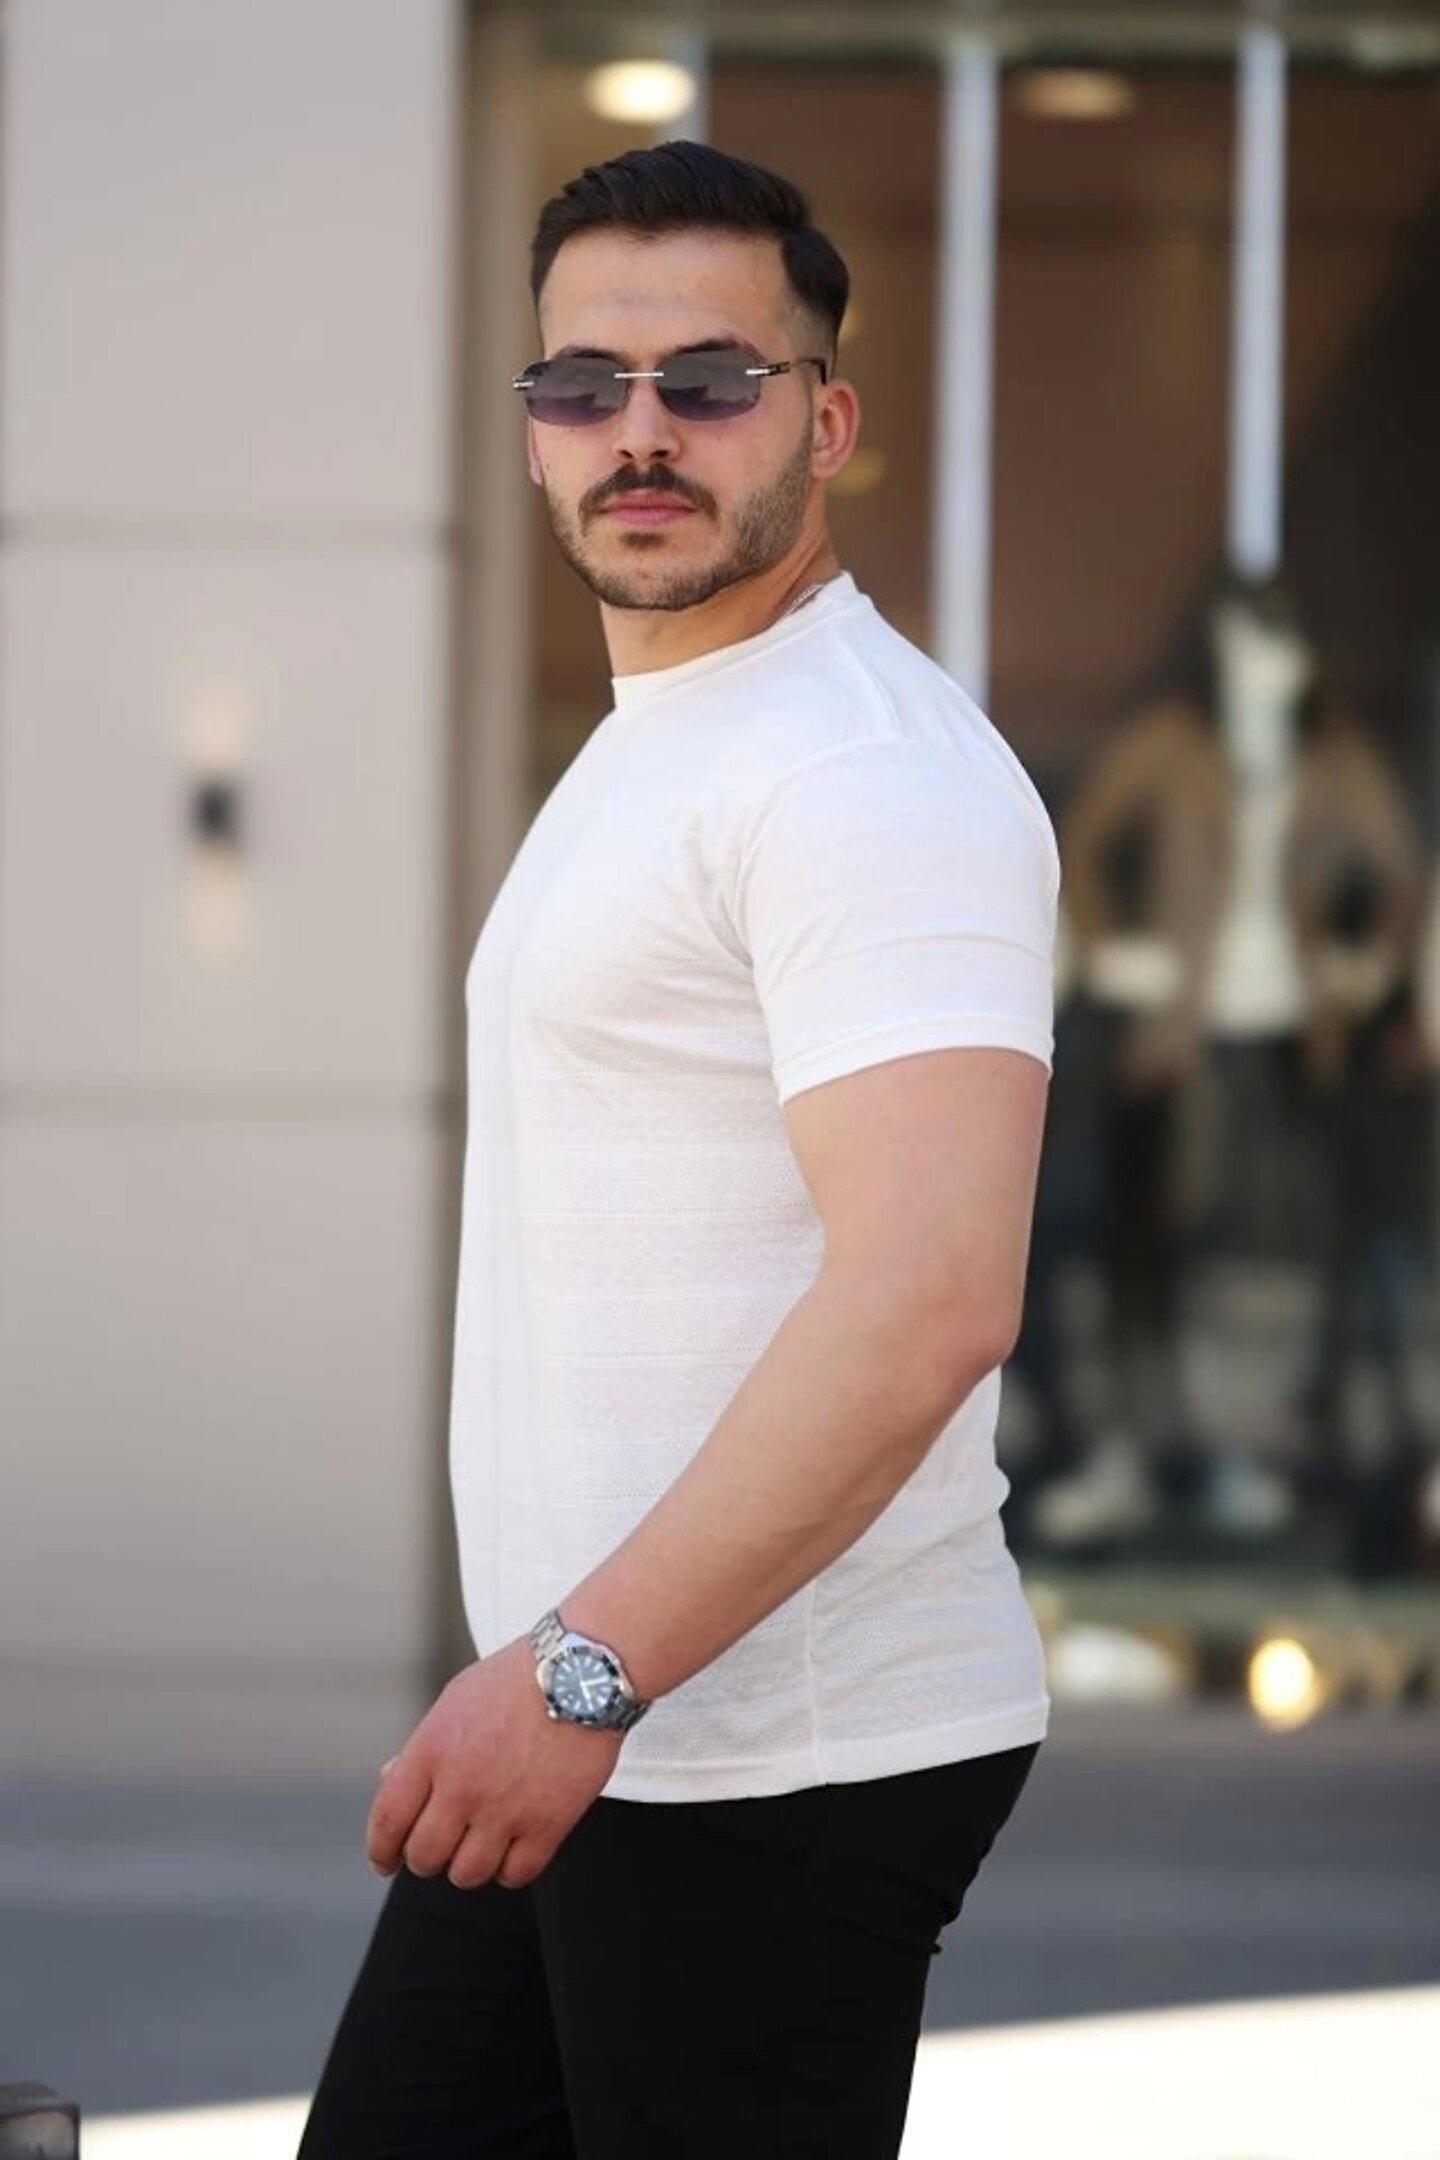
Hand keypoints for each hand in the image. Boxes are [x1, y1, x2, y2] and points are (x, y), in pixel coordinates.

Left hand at [364, 1634, 623, 1890]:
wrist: (581, 1672)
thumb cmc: (517, 1680)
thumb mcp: (454, 1701)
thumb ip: (422, 1747)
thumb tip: (390, 1781)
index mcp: (432, 1751)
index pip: (388, 1822)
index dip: (381, 1850)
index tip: (386, 1861)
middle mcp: (463, 1786)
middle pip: (425, 1857)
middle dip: (427, 1858)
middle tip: (442, 1847)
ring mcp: (505, 1809)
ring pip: (468, 1874)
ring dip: (469, 1866)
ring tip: (481, 1846)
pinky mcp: (548, 1824)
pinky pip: (516, 1875)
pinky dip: (511, 1869)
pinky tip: (514, 1848)